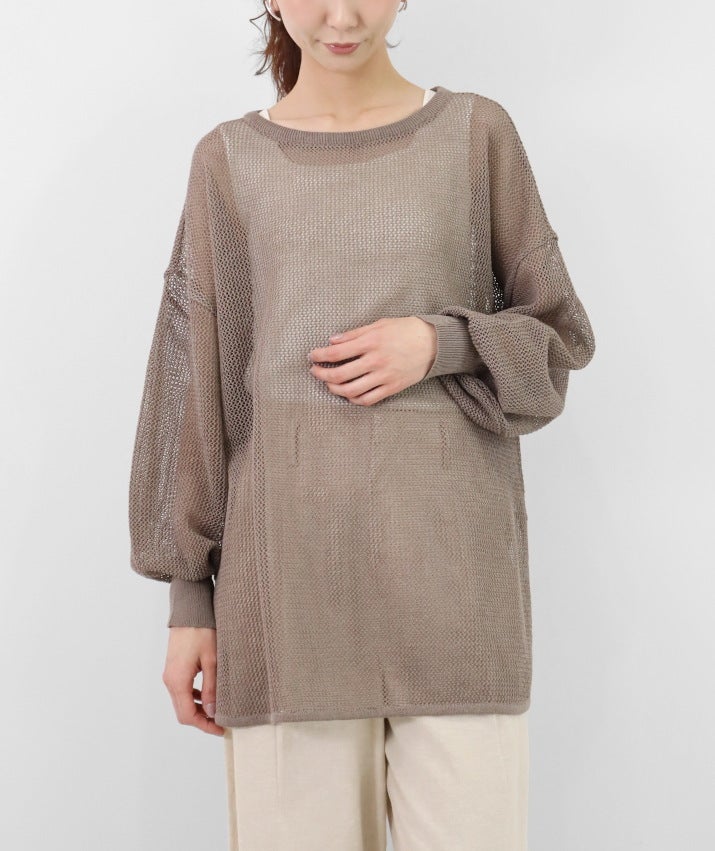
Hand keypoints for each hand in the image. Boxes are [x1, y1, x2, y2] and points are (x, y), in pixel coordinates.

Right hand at [163, 627, 224, 735]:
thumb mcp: (212, 661)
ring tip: (218, 709)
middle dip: (202, 719)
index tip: (221, 729)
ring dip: (199, 709)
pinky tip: (208, 694)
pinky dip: (194, 697)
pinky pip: (182, 690)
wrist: (190, 610)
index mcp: (177, 681)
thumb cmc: (202, 631)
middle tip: (222, 721)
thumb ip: (212, 688)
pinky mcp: (174, 668)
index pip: (187, 715)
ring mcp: (170, 674)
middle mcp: (170, 680)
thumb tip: (213, 712)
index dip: (204, 726)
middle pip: (183, 711)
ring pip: (182, 702)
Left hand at [308, 316, 436, 405]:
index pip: (336, 353)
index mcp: (370, 341)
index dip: (319, 356)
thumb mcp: (379, 324)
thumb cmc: (405, 330)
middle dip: (321, 374)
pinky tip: (349, 394)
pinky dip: (354, 399)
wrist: (434, 343)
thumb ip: (354, 334)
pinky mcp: (392, 387)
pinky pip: (368, 399)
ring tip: (329, 384)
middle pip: (339, 374)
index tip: (313, 356)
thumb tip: (332, 341)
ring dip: (335, 389)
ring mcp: (384, 376)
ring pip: (351, 391)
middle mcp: (375, 360)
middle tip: (315, 371)